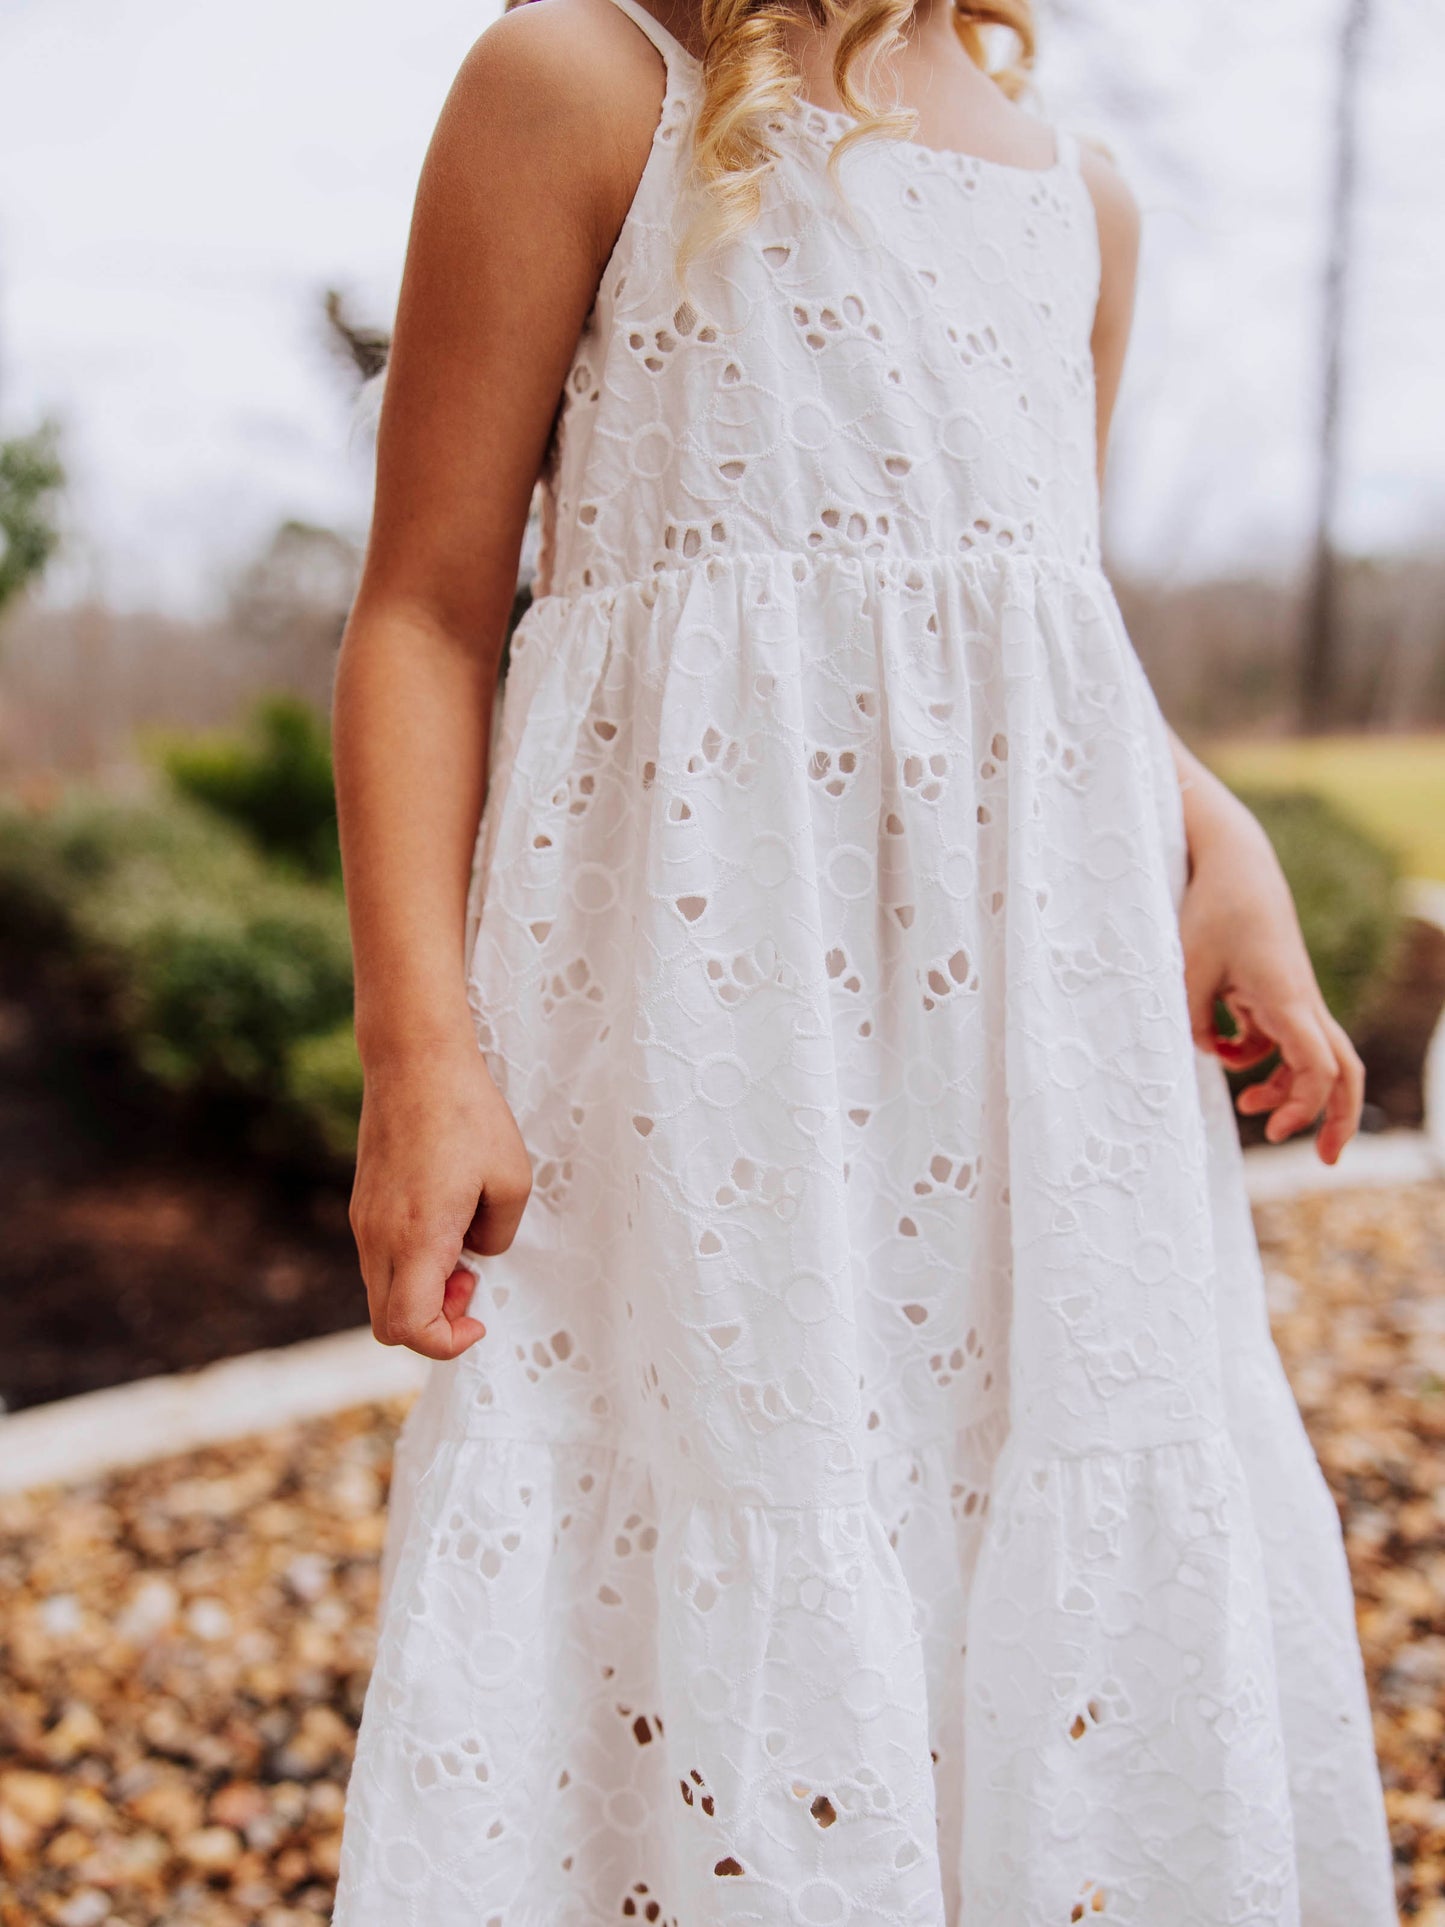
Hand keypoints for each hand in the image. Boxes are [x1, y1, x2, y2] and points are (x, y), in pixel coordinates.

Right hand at [349, 1036, 532, 1358]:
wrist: (414, 1060)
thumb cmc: (468, 1114)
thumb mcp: (512, 1180)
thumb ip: (498, 1235)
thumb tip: (475, 1254)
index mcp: (417, 1238)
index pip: (408, 1329)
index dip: (446, 1343)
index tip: (477, 1318)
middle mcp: (378, 1237)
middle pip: (387, 1324)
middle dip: (434, 1323)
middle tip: (470, 1282)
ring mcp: (363, 1221)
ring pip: (381, 1292)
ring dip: (422, 1292)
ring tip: (462, 1246)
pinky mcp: (362, 1204)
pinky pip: (380, 1261)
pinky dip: (410, 1265)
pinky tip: (443, 1223)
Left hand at [1177, 795, 1364, 1164]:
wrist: (1233, 863)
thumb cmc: (1210, 910)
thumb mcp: (1186, 969)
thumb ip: (1191, 1021)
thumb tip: (1203, 1057)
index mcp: (1285, 998)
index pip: (1319, 1065)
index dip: (1304, 1105)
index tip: (1271, 1129)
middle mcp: (1300, 1002)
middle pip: (1343, 1070)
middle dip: (1337, 1118)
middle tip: (1327, 1161)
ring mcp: (1293, 998)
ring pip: (1313, 1058)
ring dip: (1288, 1090)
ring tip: (1251, 1111)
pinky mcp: (1277, 992)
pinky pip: (1283, 1039)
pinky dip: (1258, 1057)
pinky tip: (1219, 1053)